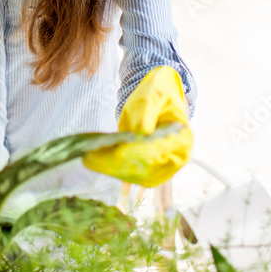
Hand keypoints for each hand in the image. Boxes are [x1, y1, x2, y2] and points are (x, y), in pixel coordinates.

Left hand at [82, 66, 191, 187]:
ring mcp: (162, 169)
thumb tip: (141, 132)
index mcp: (182, 140)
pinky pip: (129, 174)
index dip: (134, 153)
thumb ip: (146, 113)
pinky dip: (111, 169)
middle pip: (144, 168)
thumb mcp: (151, 97)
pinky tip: (95, 161)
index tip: (114, 152)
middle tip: (90, 156)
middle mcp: (175, 160)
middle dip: (116, 163)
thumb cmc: (157, 96)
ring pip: (134, 175)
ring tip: (88, 158)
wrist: (157, 102)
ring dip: (110, 169)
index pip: (157, 152)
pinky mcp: (148, 172)